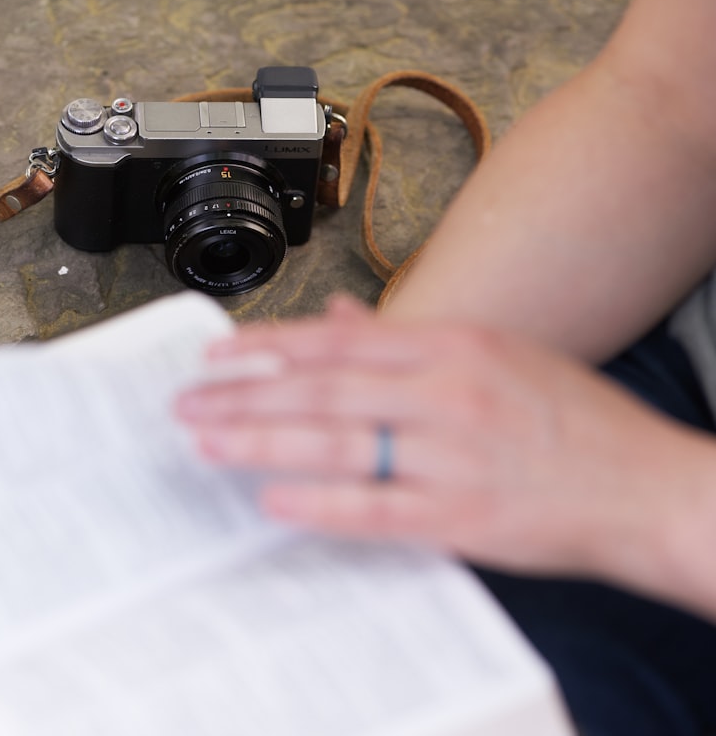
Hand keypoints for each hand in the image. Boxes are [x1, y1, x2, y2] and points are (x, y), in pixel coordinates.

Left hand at [177, 295, 715, 589]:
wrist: (649, 486)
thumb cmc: (573, 421)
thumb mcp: (496, 356)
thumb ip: (409, 341)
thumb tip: (340, 320)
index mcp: (455, 346)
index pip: (339, 340)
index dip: (268, 346)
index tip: (216, 353)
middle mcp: (448, 392)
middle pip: (323, 388)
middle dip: (245, 394)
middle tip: (188, 403)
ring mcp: (455, 455)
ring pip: (338, 442)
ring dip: (263, 441)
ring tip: (207, 441)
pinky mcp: (463, 517)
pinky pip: (376, 508)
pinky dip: (320, 503)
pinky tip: (273, 498)